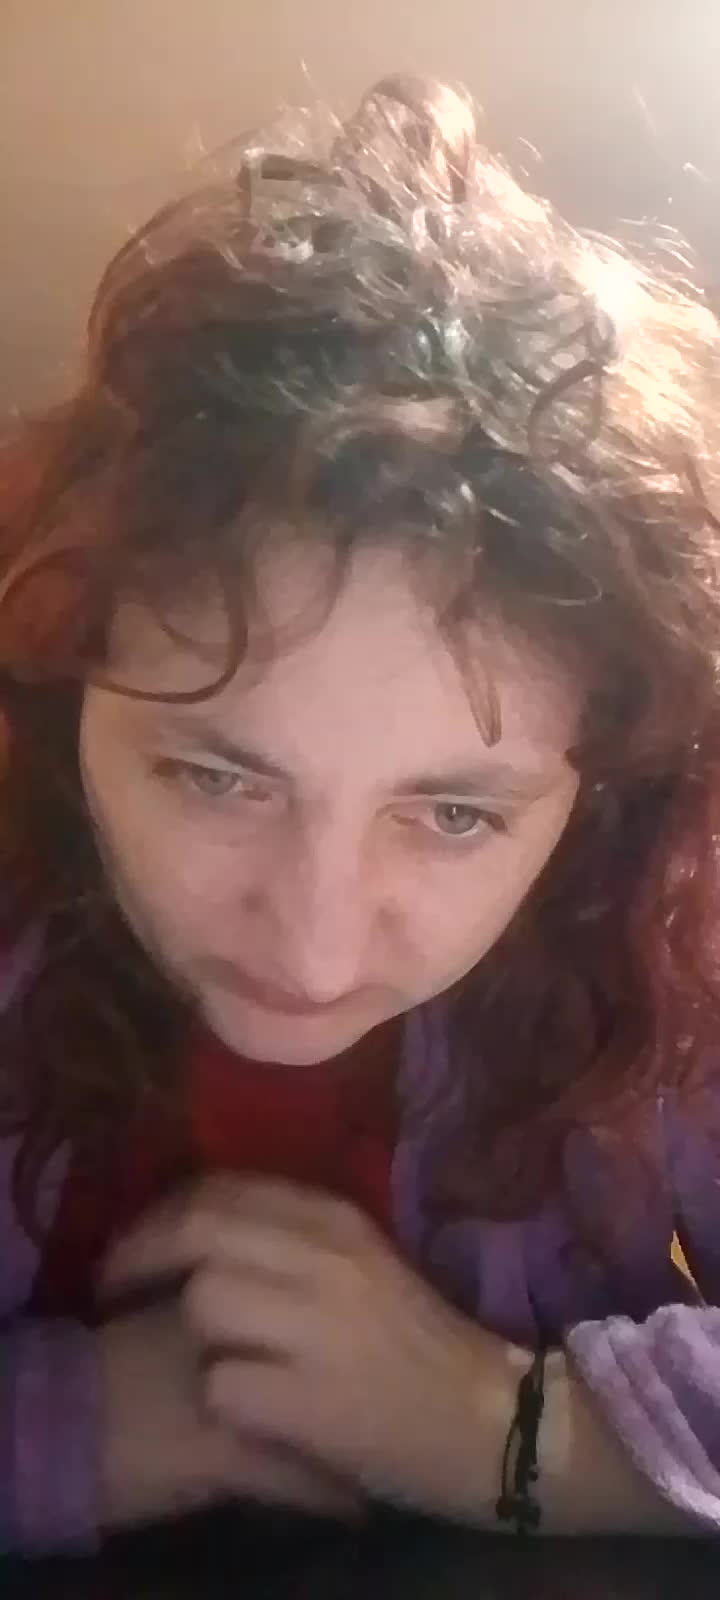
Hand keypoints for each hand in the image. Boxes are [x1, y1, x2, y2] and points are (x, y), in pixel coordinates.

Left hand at [102, 1176, 516, 1520]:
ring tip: (200, 1355)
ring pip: (204, 1301)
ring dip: (189, 1332)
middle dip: (137, 1256)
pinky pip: (223, 1385)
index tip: (134, 1244)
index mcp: (338, 1219)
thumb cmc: (420, 1343)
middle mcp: (327, 1258)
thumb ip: (292, 1234)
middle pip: (197, 1230)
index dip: (159, 1213)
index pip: (222, 1188)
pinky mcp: (313, 1400)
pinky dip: (222, 1399)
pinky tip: (243, 1410)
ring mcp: (320, 1327)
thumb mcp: (363, 1261)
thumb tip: (200, 1219)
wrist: (495, 1422)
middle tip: (113, 1289)